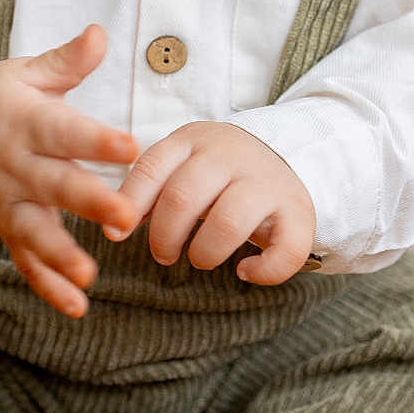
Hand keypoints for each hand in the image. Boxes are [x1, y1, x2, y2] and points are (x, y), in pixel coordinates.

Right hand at [0, 23, 139, 318]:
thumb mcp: (26, 73)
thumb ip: (67, 61)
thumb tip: (100, 34)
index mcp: (26, 122)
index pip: (65, 131)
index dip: (97, 139)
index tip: (131, 147)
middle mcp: (15, 165)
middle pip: (56, 185)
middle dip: (91, 203)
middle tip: (128, 217)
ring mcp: (8, 201)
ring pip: (35, 231)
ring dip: (62, 255)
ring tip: (90, 276)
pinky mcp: (6, 226)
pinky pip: (25, 261)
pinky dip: (47, 286)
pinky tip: (77, 307)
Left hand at [110, 121, 316, 283]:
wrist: (286, 153)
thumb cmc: (217, 171)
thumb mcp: (182, 163)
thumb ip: (150, 188)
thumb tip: (115, 226)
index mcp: (192, 140)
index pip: (151, 167)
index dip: (129, 204)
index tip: (116, 235)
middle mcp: (229, 155)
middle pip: (183, 198)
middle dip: (164, 237)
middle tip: (164, 254)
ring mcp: (266, 181)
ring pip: (228, 222)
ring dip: (205, 253)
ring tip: (200, 259)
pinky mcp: (298, 210)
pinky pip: (285, 249)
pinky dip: (263, 271)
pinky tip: (246, 272)